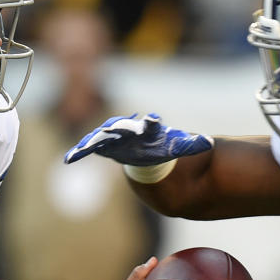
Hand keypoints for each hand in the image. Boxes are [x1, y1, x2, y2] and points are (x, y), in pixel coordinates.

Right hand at [64, 113, 213, 165]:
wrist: (147, 151)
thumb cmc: (163, 148)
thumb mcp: (179, 147)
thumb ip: (192, 145)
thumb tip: (210, 143)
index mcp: (148, 131)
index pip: (150, 126)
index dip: (150, 124)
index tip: (152, 121)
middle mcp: (129, 131)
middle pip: (121, 129)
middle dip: (115, 130)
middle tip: (108, 132)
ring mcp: (114, 138)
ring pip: (102, 138)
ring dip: (92, 142)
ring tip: (81, 149)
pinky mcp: (104, 147)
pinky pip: (90, 149)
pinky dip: (80, 152)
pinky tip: (68, 159)